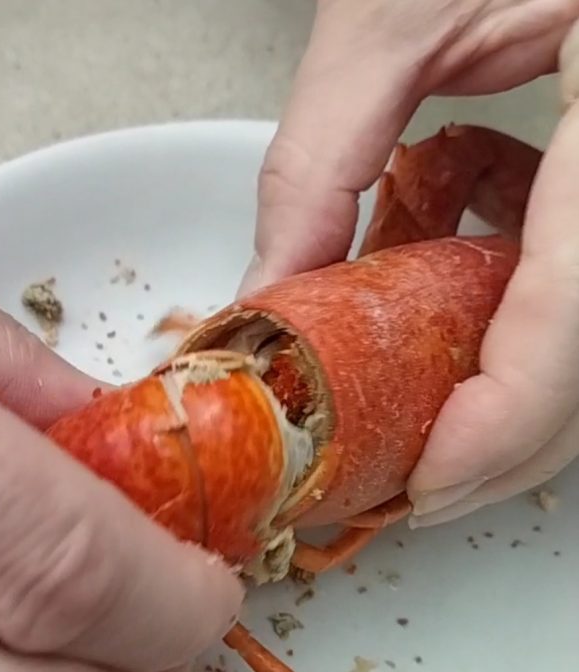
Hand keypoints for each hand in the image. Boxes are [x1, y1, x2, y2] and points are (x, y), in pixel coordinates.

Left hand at [242, 0, 578, 523]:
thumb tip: (267, 289)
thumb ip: (325, 156)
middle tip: (419, 480)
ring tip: (438, 425)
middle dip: (510, 444)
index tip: (427, 482)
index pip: (578, 310)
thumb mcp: (398, 8)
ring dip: (519, 402)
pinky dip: (529, 328)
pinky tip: (477, 313)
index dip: (508, 421)